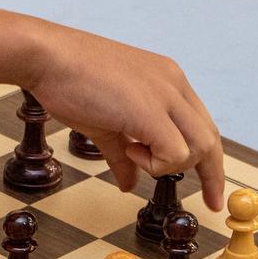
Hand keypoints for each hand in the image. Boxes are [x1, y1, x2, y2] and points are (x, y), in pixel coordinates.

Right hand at [25, 26, 224, 210]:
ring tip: (133, 153)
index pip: (203, 126)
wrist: (46, 56)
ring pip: (200, 147)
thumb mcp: (104, 123)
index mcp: (167, 81)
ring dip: (168, 164)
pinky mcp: (150, 110)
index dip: (210, 162)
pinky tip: (129, 149)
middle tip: (208, 202)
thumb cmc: (67, 81)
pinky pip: (175, 152)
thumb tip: (128, 183)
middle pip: (211, 139)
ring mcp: (165, 94)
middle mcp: (173, 84)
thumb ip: (122, 153)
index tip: (211, 194)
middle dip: (211, 175)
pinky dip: (155, 164)